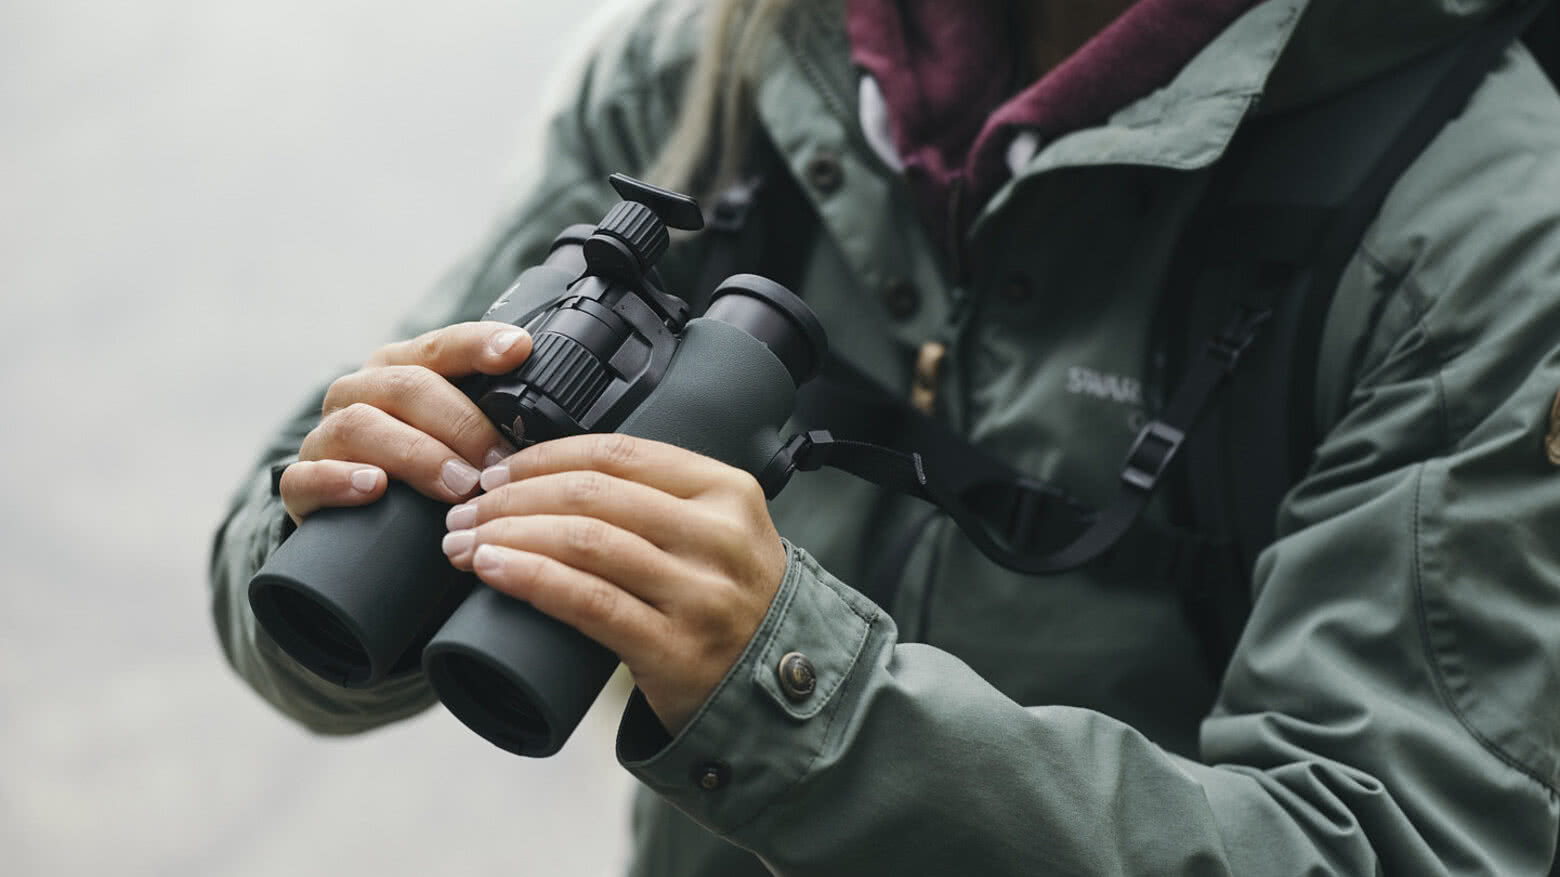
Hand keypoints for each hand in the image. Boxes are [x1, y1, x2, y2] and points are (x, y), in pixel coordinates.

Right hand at [279, 322, 532, 523]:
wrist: (352, 524)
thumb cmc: (419, 474)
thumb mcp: (455, 440)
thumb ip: (489, 421)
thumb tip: (553, 427)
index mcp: (399, 370)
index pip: (441, 346)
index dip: (478, 344)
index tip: (519, 349)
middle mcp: (358, 394)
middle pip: (405, 388)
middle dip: (459, 424)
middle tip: (497, 462)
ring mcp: (324, 437)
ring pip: (359, 426)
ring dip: (416, 455)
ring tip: (457, 486)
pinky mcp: (299, 485)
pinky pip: (307, 476)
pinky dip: (340, 481)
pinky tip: (375, 488)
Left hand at [440, 434, 788, 734]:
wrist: (776, 688)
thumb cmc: (731, 603)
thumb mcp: (718, 532)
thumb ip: (660, 499)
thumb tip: (549, 478)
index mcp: (726, 492)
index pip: (618, 452)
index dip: (544, 457)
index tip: (497, 471)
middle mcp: (717, 538)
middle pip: (592, 494)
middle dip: (511, 497)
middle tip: (466, 510)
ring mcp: (700, 595)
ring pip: (584, 543)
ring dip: (507, 535)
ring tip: (465, 542)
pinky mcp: (675, 650)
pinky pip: (587, 603)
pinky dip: (530, 579)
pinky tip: (493, 569)